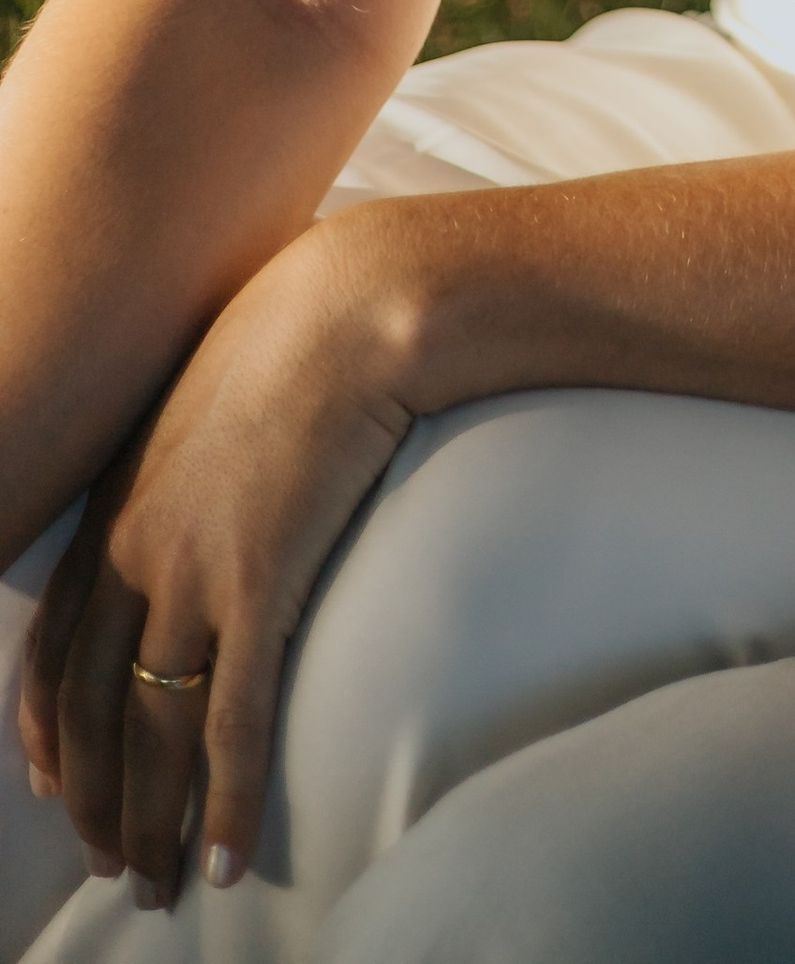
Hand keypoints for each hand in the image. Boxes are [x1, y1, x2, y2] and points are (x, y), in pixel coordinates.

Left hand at [19, 223, 418, 906]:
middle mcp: (134, 549)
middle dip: (95, 801)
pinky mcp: (258, 582)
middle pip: (90, 709)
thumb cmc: (300, 335)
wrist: (351, 305)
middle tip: (112, 866)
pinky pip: (230, 719)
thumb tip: (210, 495)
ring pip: (149, 731)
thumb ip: (190, 463)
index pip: (55, 650)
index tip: (55, 787)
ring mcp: (191, 569)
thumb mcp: (210, 399)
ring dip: (150, 822)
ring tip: (160, 884)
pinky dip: (224, 798)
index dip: (48, 731)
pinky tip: (228, 854)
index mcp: (116, 506)